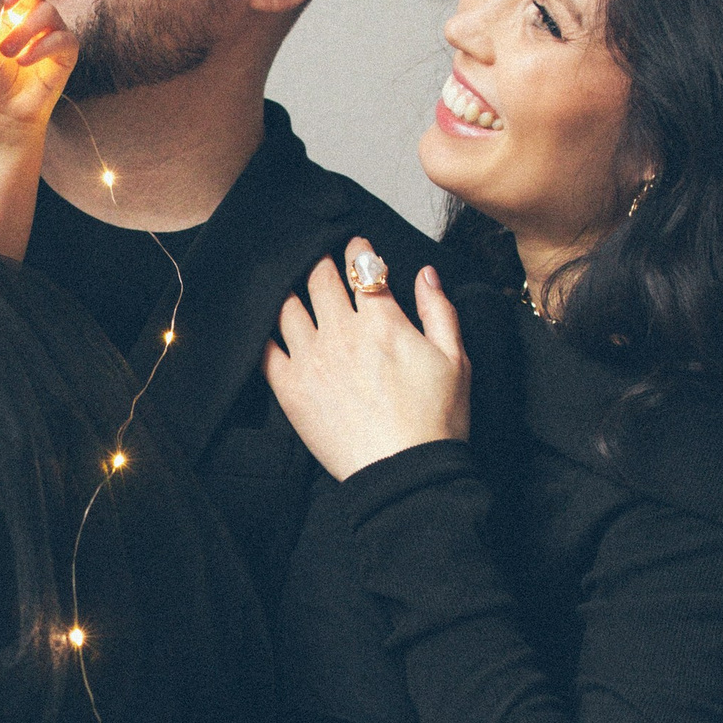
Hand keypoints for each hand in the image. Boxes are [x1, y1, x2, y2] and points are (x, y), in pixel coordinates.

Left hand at [0, 0, 77, 137]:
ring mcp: (53, 31)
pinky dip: (41, 48)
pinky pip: (62, 38)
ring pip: (47, 11)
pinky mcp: (67, 52)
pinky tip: (23, 61)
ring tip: (7, 52)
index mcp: (13, 7)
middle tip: (3, 7)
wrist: (3, 110)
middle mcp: (35, 14)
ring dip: (24, 30)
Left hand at [263, 244, 471, 479]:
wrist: (404, 473)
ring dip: (292, 292)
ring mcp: (311, 360)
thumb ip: (439, 310)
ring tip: (295, 291)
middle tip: (322, 263)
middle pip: (319, 278)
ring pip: (288, 306)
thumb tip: (426, 274)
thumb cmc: (435, 421)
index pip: (362, 267)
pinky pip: (266, 349)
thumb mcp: (456, 360)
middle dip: (322, 264)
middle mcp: (341, 333)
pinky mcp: (290, 389)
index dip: (358, 251)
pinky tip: (271, 330)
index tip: (356, 248)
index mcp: (382, 321)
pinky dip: (267, 333)